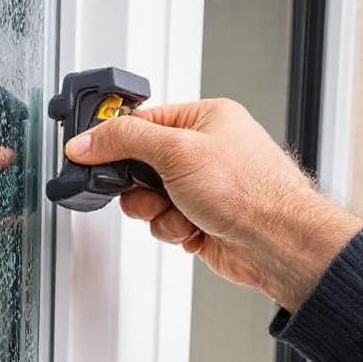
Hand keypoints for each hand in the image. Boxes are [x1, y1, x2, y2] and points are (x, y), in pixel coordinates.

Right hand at [64, 98, 362, 311]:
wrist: (276, 243)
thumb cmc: (251, 191)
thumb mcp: (176, 151)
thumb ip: (124, 141)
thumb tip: (87, 140)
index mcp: (205, 118)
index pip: (142, 121)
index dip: (114, 138)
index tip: (88, 151)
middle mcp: (204, 150)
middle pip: (139, 164)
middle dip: (139, 186)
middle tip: (150, 190)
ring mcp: (201, 187)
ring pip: (147, 198)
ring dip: (156, 211)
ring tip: (179, 212)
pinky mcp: (198, 218)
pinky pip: (162, 222)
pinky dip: (171, 228)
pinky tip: (192, 227)